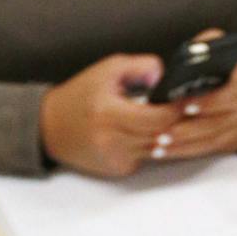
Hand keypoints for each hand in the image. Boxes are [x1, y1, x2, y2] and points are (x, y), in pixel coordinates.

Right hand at [38, 55, 172, 177]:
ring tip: (164, 118)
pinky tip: (143, 132)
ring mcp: (115, 157)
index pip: (158, 118)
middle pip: (162, 135)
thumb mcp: (108, 70)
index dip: (176, 108)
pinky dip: (149, 145)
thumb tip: (164, 76)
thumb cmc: (80, 96)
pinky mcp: (117, 169)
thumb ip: (139, 67)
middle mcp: (112, 140)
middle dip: (176, 122)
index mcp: (109, 113)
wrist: (50, 127)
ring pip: (158, 149)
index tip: (185, 98)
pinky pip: (145, 157)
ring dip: (166, 135)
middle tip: (186, 108)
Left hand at [153, 51, 236, 161]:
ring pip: (207, 140)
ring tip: (159, 145)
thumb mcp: (231, 51)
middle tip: (162, 133)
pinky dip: (186, 151)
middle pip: (212, 124)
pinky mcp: (231, 143)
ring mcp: (236, 130)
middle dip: (186, 130)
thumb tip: (189, 52)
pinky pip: (206, 149)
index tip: (186, 105)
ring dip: (182, 145)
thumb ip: (209, 46)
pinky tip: (166, 151)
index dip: (206, 103)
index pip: (224, 97)